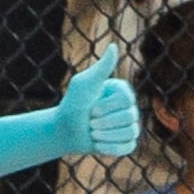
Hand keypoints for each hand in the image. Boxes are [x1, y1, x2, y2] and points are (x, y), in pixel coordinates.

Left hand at [54, 44, 141, 158]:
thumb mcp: (84, 84)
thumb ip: (101, 67)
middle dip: (103, 122)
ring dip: (105, 135)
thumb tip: (114, 46)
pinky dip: (110, 148)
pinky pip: (128, 147)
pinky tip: (97, 143)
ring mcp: (130, 125)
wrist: (63, 129)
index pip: (127, 101)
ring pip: (129, 132)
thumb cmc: (72, 104)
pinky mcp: (127, 143)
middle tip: (89, 121)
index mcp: (123, 92)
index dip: (106, 107)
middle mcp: (130, 107)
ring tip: (92, 132)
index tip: (91, 107)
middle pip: (129, 117)